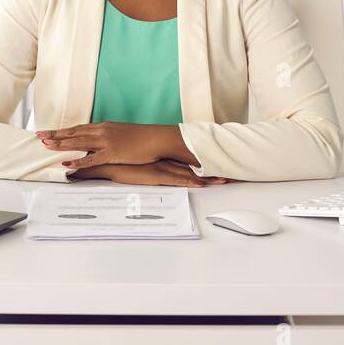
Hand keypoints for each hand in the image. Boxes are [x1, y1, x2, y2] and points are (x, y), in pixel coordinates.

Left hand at [37, 121, 196, 169]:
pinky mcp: (112, 154)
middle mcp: (102, 131)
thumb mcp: (121, 133)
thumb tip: (97, 142)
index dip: (61, 130)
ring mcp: (106, 142)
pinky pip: (91, 158)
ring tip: (46, 146)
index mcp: (103, 126)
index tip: (47, 131)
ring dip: (61, 144)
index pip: (77, 128)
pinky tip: (66, 164)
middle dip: (55, 135)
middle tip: (39, 136)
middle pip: (74, 133)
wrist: (157, 138)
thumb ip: (108, 136)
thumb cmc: (142, 137)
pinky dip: (77, 161)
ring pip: (78, 143)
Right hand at [71, 161, 227, 187]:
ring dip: (209, 178)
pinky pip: (179, 180)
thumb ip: (144, 167)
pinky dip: (192, 181)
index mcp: (165, 161)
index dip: (206, 164)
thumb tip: (150, 169)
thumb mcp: (137, 166)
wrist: (111, 163)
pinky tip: (203, 183)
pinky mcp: (159, 176)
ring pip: (192, 174)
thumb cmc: (123, 165)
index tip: (222, 167)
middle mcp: (168, 164)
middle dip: (214, 171)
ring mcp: (165, 170)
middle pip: (196, 167)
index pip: (190, 163)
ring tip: (226, 180)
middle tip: (232, 175)